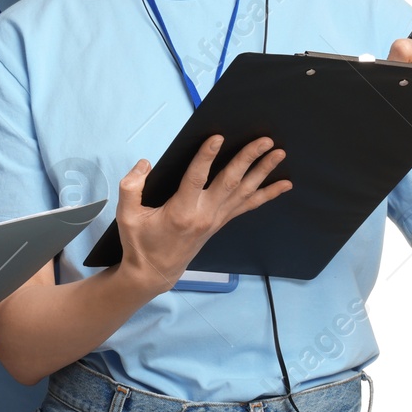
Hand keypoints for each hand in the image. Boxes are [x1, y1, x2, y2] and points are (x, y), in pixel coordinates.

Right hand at [114, 136, 290, 292]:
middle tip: (265, 140)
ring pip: (244, 192)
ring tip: (278, 154)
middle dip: (248, 159)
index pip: (196, 178)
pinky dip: (267, 194)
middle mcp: (204, 215)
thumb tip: (145, 163)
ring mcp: (216, 220)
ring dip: (263, 171)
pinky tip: (284, 185)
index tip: (217, 138)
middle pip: (230, 182)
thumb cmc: (140, 242)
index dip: (206, 157)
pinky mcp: (220, 223)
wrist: (154, 273)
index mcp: (180, 211)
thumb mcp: (127, 215)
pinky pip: (248, 206)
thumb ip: (131, 186)